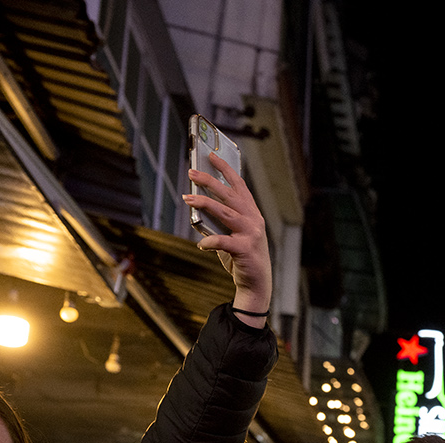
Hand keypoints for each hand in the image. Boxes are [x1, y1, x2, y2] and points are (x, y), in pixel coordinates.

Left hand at [184, 150, 270, 318]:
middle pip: (229, 195)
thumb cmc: (241, 258)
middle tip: (192, 172)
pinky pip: (222, 242)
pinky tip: (201, 245)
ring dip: (205, 203)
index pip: (239, 185)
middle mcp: (254, 220)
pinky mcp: (245, 250)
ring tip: (187, 197)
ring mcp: (251, 234)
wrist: (256, 285)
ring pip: (225, 212)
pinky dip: (209, 242)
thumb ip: (219, 221)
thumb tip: (196, 206)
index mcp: (252, 214)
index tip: (212, 156)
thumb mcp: (233, 235)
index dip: (226, 170)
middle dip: (210, 181)